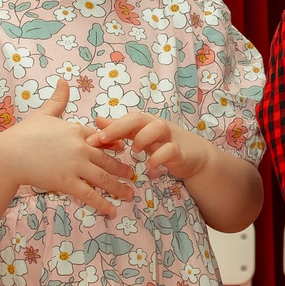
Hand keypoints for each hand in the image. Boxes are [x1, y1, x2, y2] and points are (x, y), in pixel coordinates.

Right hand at [0, 80, 132, 212]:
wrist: (9, 155)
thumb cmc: (23, 134)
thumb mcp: (44, 114)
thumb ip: (58, 100)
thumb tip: (63, 81)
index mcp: (77, 130)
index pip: (102, 137)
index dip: (115, 143)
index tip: (125, 148)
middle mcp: (80, 148)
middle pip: (107, 159)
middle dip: (122, 169)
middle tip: (133, 175)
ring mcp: (75, 166)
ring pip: (103, 178)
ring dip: (118, 187)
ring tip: (130, 194)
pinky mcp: (67, 182)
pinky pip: (89, 194)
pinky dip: (102, 204)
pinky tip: (111, 211)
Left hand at [93, 109, 212, 183]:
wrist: (194, 155)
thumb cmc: (163, 144)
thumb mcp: (140, 135)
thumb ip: (119, 129)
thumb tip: (97, 120)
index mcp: (145, 122)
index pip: (125, 119)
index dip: (108, 127)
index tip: (90, 139)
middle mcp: (156, 125)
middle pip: (138, 118)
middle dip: (118, 127)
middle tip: (102, 139)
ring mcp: (169, 137)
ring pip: (157, 128)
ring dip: (143, 138)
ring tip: (134, 151)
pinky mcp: (179, 151)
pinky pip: (169, 150)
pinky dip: (158, 158)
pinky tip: (149, 167)